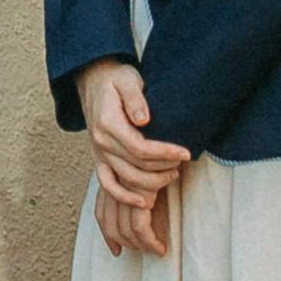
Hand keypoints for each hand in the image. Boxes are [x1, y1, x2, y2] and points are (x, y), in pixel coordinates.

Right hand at [78, 68, 189, 258]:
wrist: (94, 82)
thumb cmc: (116, 79)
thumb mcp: (127, 79)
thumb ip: (135, 98)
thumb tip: (143, 119)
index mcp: (107, 123)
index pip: (139, 147)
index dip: (164, 153)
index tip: (185, 152)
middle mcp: (100, 142)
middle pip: (136, 166)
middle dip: (163, 167)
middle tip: (183, 162)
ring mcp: (99, 154)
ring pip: (127, 179)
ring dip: (152, 183)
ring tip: (172, 175)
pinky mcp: (100, 160)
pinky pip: (108, 185)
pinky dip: (125, 197)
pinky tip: (144, 202)